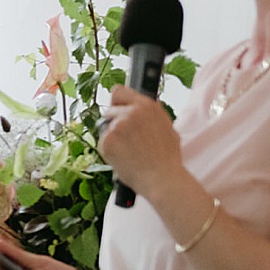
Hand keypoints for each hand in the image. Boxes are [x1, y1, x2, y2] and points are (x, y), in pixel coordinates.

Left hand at [99, 86, 184, 202]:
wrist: (161, 177)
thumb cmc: (165, 158)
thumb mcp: (166, 128)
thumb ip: (151, 115)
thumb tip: (141, 107)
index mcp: (147, 106)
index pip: (119, 92)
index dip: (116, 101)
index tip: (116, 107)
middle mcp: (132, 112)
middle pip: (109, 110)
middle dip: (114, 122)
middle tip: (126, 139)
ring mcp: (118, 125)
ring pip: (105, 127)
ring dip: (112, 137)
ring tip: (129, 150)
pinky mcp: (108, 139)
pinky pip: (102, 142)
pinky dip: (108, 150)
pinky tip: (123, 157)